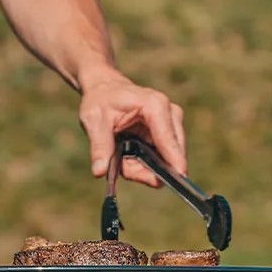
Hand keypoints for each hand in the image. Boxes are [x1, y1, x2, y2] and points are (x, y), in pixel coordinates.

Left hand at [78, 67, 185, 188]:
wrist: (106, 88)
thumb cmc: (100, 101)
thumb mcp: (93, 121)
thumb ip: (99, 146)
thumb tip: (99, 171)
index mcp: (154, 106)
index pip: (168, 140)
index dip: (173, 163)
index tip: (178, 183)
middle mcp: (170, 112)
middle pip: (172, 154)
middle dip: (149, 169)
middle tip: (124, 169)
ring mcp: (174, 122)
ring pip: (169, 159)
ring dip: (146, 166)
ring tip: (123, 157)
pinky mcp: (172, 131)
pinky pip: (164, 158)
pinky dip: (147, 163)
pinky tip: (131, 155)